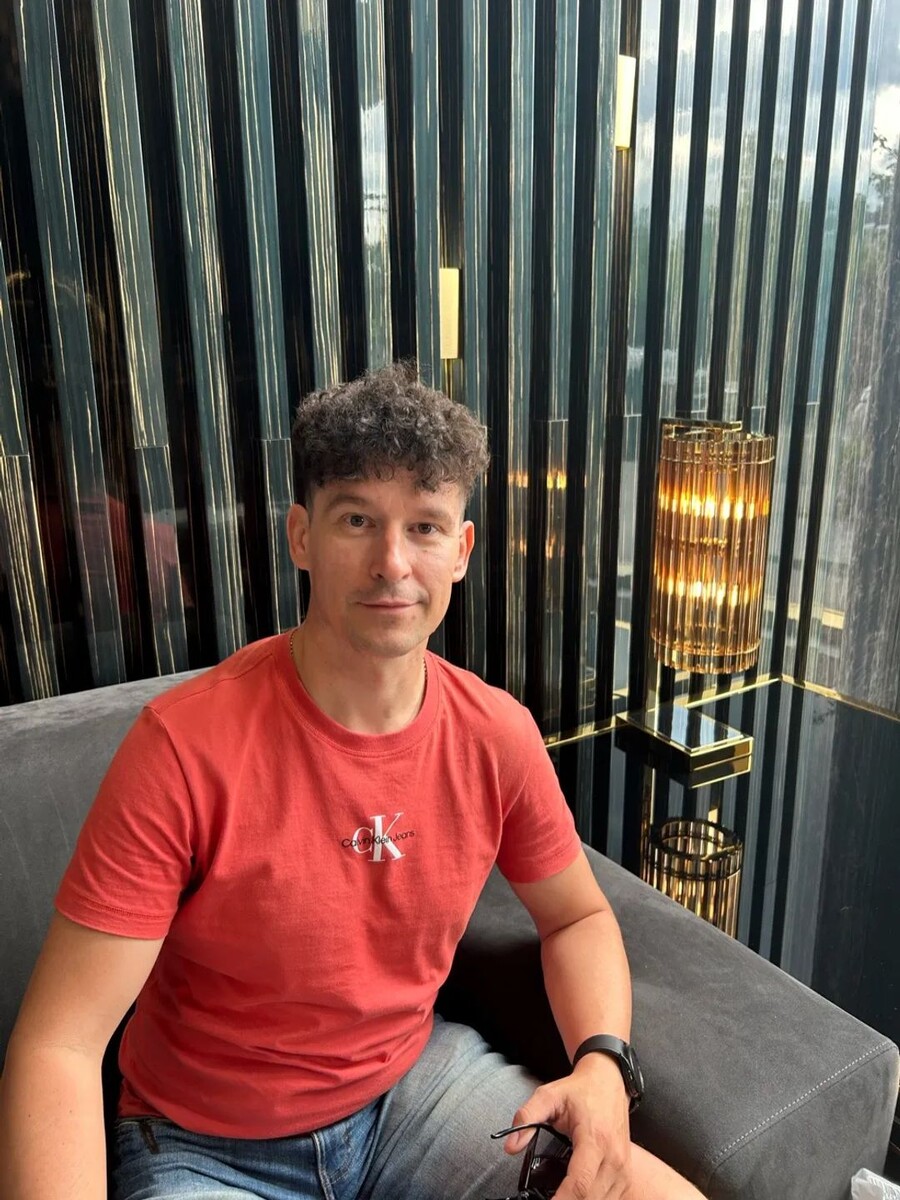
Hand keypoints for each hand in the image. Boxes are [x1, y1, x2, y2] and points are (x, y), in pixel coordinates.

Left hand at [504, 1054, 632, 1198]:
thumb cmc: (581, 1090)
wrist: (609, 1081)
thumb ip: (526, 1118)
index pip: (580, 1183)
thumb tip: (510, 1146)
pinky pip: (613, 1198)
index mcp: (595, 1139)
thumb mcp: (548, 1095)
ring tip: (561, 1196)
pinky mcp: (626, 1172)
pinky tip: (580, 1195)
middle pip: (591, 1199)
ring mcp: (623, 1166)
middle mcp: (614, 1157)